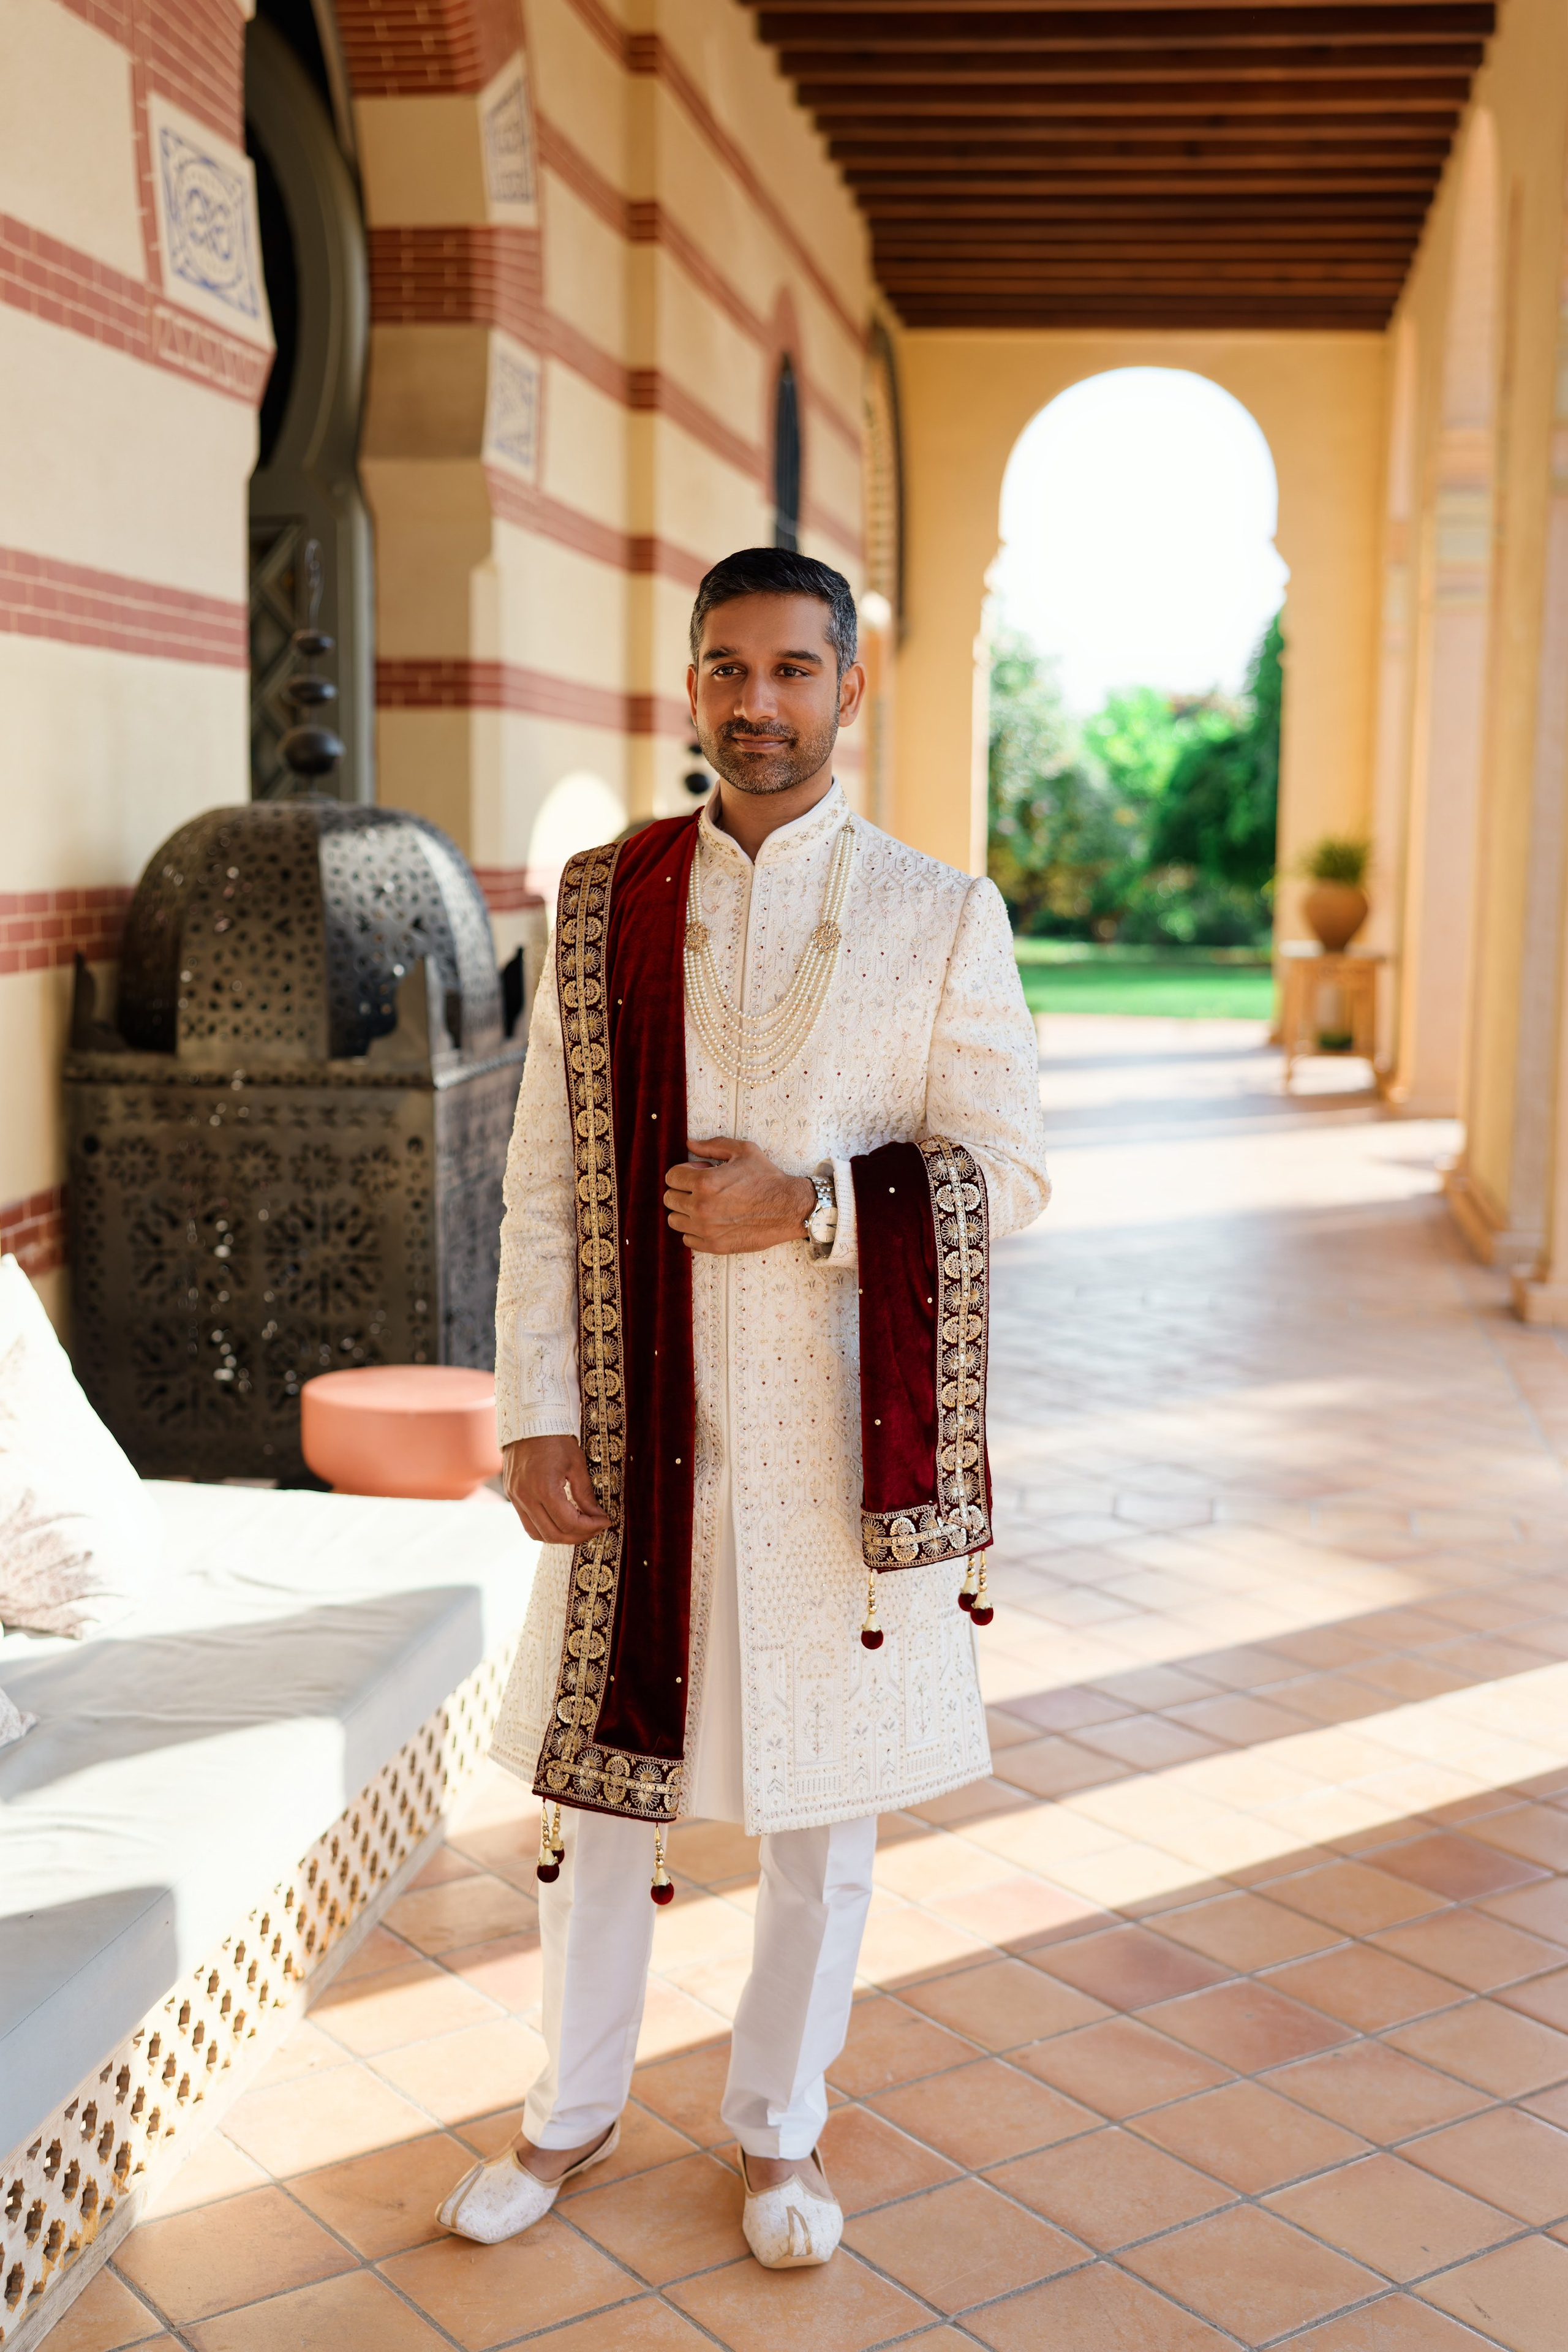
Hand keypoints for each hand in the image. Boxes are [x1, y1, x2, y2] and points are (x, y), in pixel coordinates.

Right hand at [503, 1434, 612, 1544]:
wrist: (528, 1421)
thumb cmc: (556, 1439)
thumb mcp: (576, 1464)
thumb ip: (585, 1494)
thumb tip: (597, 1517)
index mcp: (544, 1488)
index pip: (569, 1522)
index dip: (590, 1527)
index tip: (605, 1522)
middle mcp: (526, 1497)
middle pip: (553, 1534)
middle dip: (578, 1536)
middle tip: (595, 1529)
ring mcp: (516, 1498)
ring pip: (537, 1533)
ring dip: (560, 1537)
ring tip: (579, 1529)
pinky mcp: (512, 1496)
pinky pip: (527, 1523)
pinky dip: (545, 1528)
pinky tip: (560, 1522)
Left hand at [664, 1137, 814, 1254]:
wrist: (789, 1208)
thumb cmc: (767, 1177)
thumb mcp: (743, 1151)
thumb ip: (712, 1146)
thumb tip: (689, 1143)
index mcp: (705, 1182)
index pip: (671, 1177)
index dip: (683, 1172)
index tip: (697, 1173)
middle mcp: (701, 1207)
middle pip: (669, 1199)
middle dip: (682, 1191)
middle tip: (702, 1189)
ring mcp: (706, 1229)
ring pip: (674, 1220)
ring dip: (685, 1212)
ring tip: (705, 1206)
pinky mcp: (714, 1246)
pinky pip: (687, 1239)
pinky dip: (694, 1230)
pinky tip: (711, 1222)